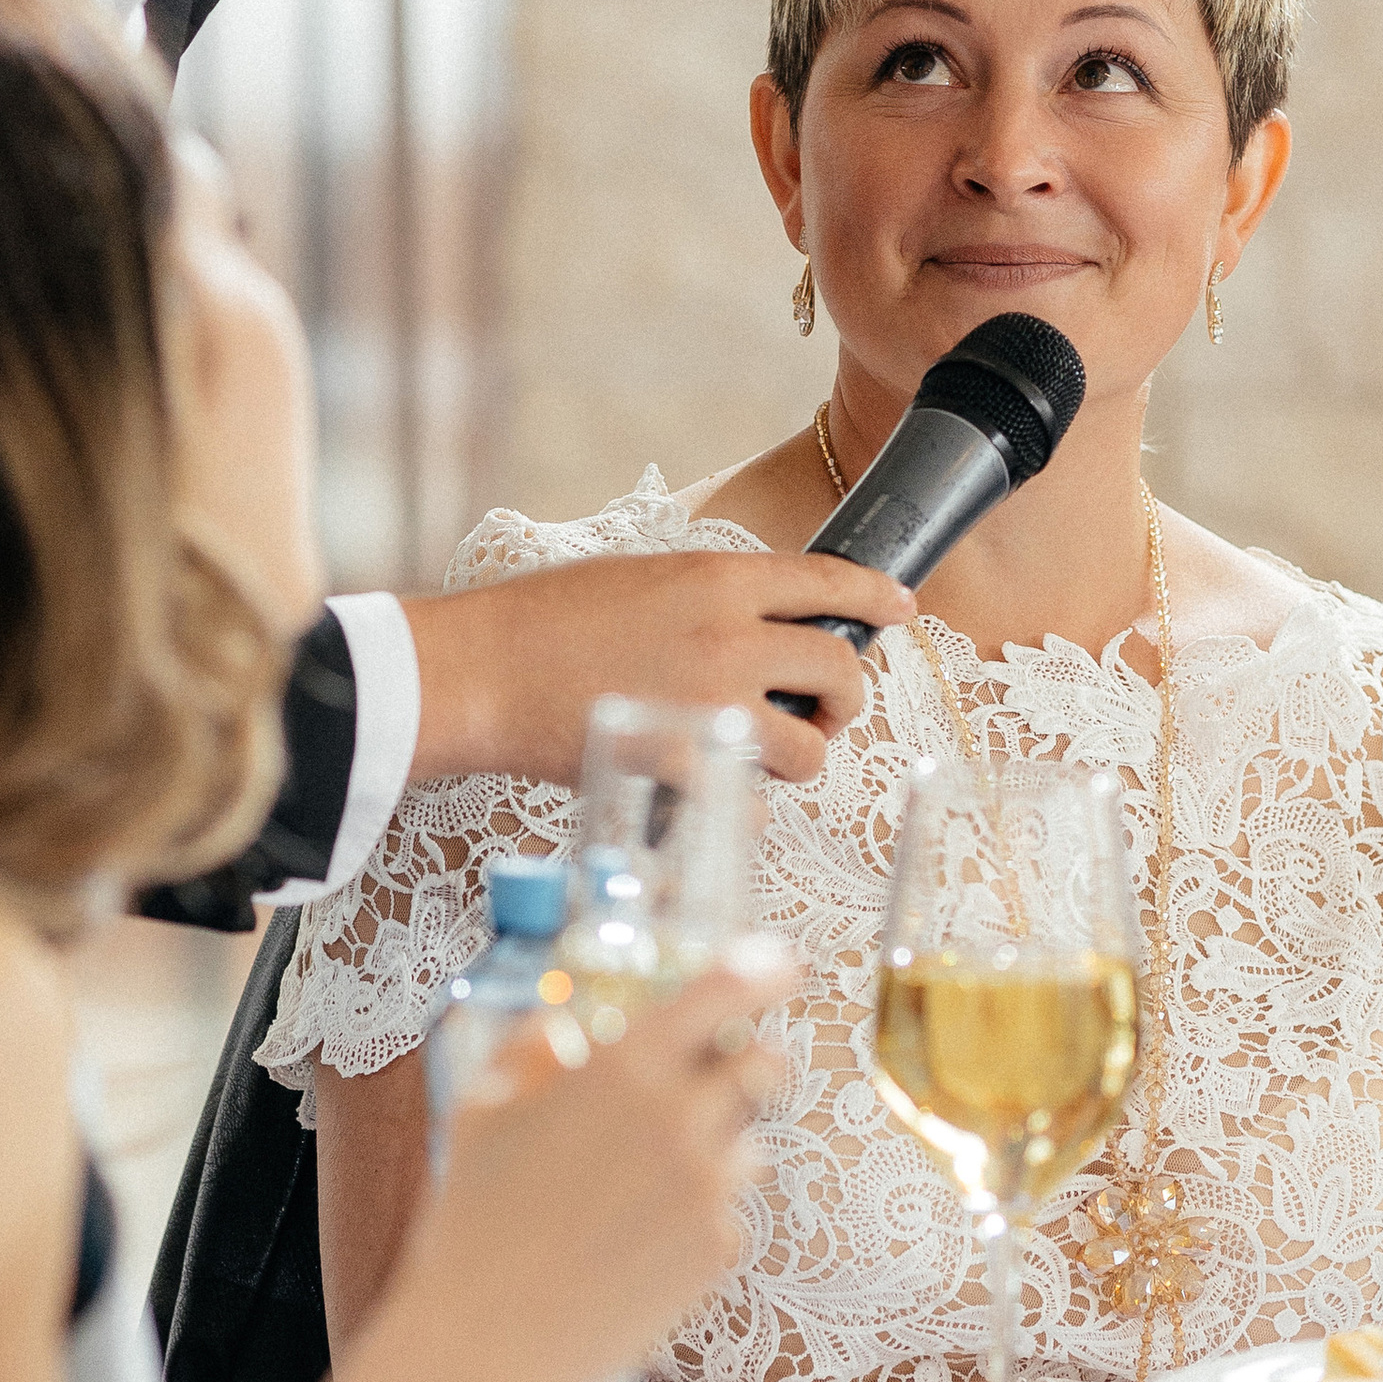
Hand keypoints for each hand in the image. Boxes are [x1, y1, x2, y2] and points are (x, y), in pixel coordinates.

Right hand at [382, 955, 792, 1381]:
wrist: (487, 1344)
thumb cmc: (472, 1221)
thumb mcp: (482, 1108)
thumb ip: (531, 1047)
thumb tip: (559, 1022)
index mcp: (624, 1069)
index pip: (723, 990)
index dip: (763, 967)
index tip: (780, 963)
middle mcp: (680, 1120)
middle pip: (765, 1063)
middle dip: (754, 1060)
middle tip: (719, 1074)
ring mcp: (707, 1189)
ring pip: (752, 1140)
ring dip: (723, 1140)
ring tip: (652, 1175)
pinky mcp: (716, 1251)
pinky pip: (730, 1210)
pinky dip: (700, 1212)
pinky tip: (639, 1236)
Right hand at [402, 547, 913, 784]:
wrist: (483, 670)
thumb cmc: (546, 619)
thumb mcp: (643, 576)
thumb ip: (713, 596)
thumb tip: (764, 621)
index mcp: (719, 580)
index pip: (829, 583)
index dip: (876, 597)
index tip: (900, 608)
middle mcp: (729, 638)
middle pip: (840, 672)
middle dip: (845, 700)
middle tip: (823, 711)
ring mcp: (710, 707)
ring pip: (810, 749)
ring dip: (802, 756)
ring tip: (769, 754)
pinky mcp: (683, 767)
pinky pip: (753, 803)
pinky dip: (746, 805)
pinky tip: (717, 790)